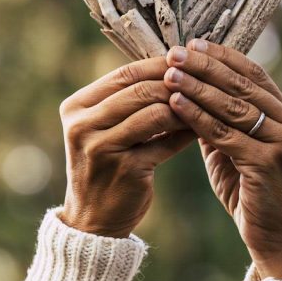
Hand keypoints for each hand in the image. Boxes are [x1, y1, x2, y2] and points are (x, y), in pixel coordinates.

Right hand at [60, 57, 195, 237]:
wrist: (93, 218)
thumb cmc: (104, 165)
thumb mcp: (103, 128)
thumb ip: (126, 101)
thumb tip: (174, 68)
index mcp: (75, 107)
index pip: (123, 74)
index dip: (158, 65)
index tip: (187, 62)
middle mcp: (82, 125)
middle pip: (139, 90)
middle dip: (176, 84)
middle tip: (204, 81)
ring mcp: (101, 148)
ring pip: (154, 113)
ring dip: (185, 107)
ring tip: (206, 104)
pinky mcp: (124, 170)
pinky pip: (165, 142)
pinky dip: (186, 134)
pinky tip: (202, 130)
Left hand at [163, 39, 281, 278]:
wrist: (269, 235)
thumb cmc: (247, 188)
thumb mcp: (231, 145)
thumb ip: (218, 116)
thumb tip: (187, 83)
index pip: (254, 73)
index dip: (222, 57)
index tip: (192, 43)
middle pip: (242, 85)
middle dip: (205, 67)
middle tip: (174, 52)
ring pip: (233, 107)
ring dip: (197, 88)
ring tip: (168, 73)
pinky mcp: (270, 162)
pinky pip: (225, 134)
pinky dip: (197, 117)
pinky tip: (174, 105)